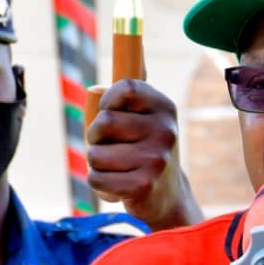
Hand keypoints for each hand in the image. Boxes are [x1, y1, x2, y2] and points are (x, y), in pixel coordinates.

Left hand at [87, 79, 203, 230]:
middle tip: (109, 145)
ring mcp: (156, 160)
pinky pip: (96, 178)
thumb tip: (110, 69)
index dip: (108, 100)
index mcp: (165, 108)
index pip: (127, 88)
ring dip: (96, 163)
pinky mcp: (143, 186)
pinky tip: (117, 185)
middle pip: (105, 121)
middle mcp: (165, 132)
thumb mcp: (145, 119)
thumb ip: (127, 98)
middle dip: (95, 135)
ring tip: (116, 167)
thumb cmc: (144, 150)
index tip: (110, 112)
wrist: (168, 195)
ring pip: (95, 154)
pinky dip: (98, 182)